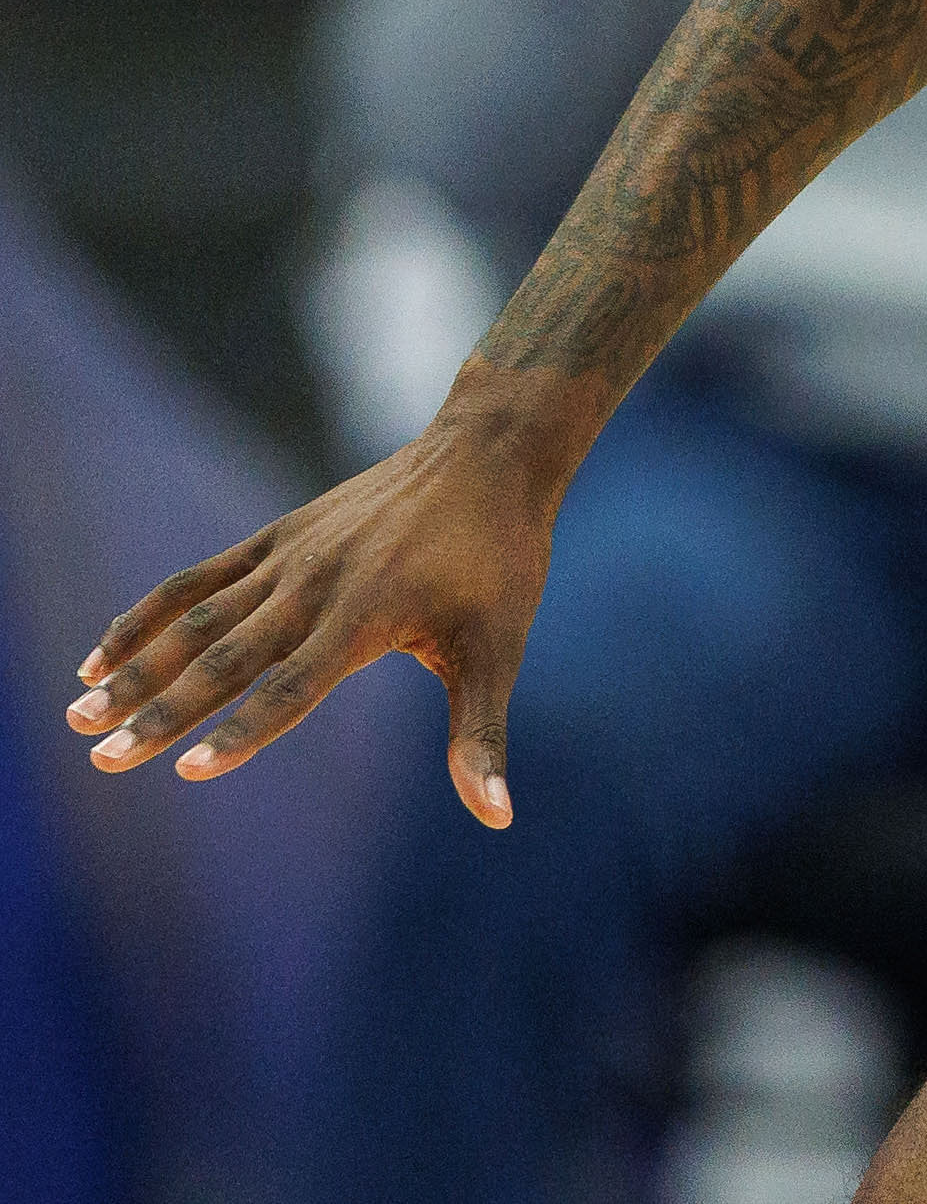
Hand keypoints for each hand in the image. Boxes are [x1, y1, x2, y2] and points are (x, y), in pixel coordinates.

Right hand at [63, 372, 587, 827]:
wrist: (486, 456)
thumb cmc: (499, 560)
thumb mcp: (498, 648)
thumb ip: (481, 736)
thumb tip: (498, 818)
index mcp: (365, 618)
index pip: (291, 690)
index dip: (241, 733)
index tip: (186, 771)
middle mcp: (314, 588)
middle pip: (225, 660)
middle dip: (161, 712)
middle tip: (101, 759)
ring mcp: (287, 558)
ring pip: (195, 620)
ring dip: (136, 667)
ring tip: (79, 714)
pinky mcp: (275, 537)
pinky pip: (196, 581)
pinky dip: (145, 617)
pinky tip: (100, 659)